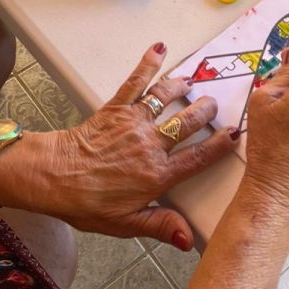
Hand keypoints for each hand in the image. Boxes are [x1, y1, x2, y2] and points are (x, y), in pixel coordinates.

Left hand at [32, 43, 236, 248]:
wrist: (53, 178)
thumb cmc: (87, 204)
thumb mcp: (126, 224)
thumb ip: (161, 226)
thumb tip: (189, 240)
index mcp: (158, 175)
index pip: (198, 158)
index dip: (220, 145)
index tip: (235, 134)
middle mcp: (151, 145)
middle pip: (188, 122)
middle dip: (205, 111)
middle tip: (213, 105)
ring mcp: (134, 123)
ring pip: (166, 98)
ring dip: (182, 87)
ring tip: (191, 83)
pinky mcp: (116, 108)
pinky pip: (136, 82)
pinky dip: (148, 63)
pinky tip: (158, 48)